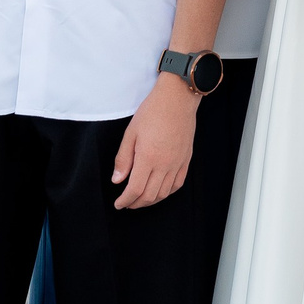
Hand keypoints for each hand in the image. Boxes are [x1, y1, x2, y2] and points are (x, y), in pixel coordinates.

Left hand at [112, 73, 200, 209]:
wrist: (177, 99)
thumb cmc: (152, 112)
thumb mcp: (130, 133)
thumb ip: (123, 159)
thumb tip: (117, 180)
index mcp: (148, 158)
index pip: (135, 189)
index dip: (125, 200)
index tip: (118, 204)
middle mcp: (165, 164)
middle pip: (150, 195)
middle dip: (136, 203)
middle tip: (126, 203)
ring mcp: (177, 163)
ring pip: (164, 193)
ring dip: (151, 201)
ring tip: (140, 200)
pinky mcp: (186, 160)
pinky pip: (177, 184)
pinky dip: (167, 193)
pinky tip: (159, 191)